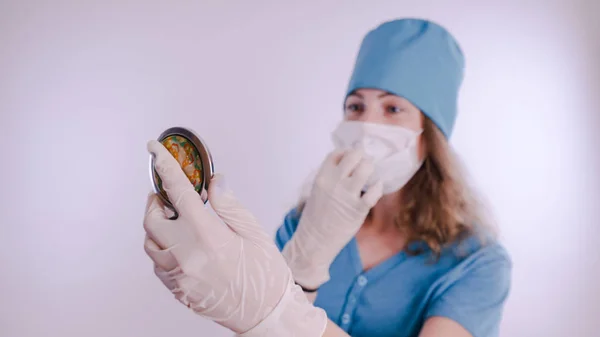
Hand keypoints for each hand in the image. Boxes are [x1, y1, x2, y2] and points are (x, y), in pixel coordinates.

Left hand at [143, 140, 326, 335]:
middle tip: (171, 196)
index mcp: (207, 236)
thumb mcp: (254, 232)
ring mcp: (178, 276)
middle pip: (152, 218)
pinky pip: (158, 263)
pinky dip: (163, 247)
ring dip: (158, 226)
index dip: (165, 167)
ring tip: (177, 221)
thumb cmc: (264, 274)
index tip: (154, 150)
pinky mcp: (176, 290)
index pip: (178, 192)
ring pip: (150, 242)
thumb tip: (214, 182)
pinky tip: (182, 245)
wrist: (265, 315)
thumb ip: (228, 205)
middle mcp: (186, 256)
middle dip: (157, 201)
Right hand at [282, 149, 382, 289]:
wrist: (313, 242)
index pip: (337, 153)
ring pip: (366, 168)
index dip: (347, 152)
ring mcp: (347, 195)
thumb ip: (330, 178)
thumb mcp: (317, 191)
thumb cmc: (315, 218)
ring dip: (371, 169)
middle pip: (354, 155)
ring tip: (371, 175)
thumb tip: (347, 168)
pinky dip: (378, 187)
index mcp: (322, 177)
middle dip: (363, 157)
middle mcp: (334, 182)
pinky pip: (374, 191)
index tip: (352, 158)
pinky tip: (377, 187)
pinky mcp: (358, 209)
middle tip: (365, 164)